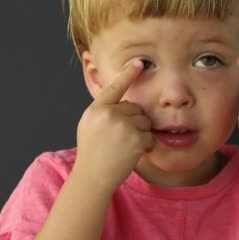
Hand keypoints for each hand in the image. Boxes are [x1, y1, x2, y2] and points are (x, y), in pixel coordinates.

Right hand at [74, 59, 152, 191]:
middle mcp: (109, 114)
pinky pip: (149, 135)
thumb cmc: (92, 152)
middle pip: (134, 108)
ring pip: (144, 121)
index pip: (115, 87)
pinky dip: (144, 145)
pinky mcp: (136, 138)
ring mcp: (123, 125)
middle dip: (132, 121)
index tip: (138, 62)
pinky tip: (130, 153)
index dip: (128, 74)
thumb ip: (103, 110)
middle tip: (119, 138)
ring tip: (123, 146)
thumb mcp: (90, 125)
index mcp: (96, 109)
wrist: (93, 177)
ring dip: (139, 132)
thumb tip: (123, 101)